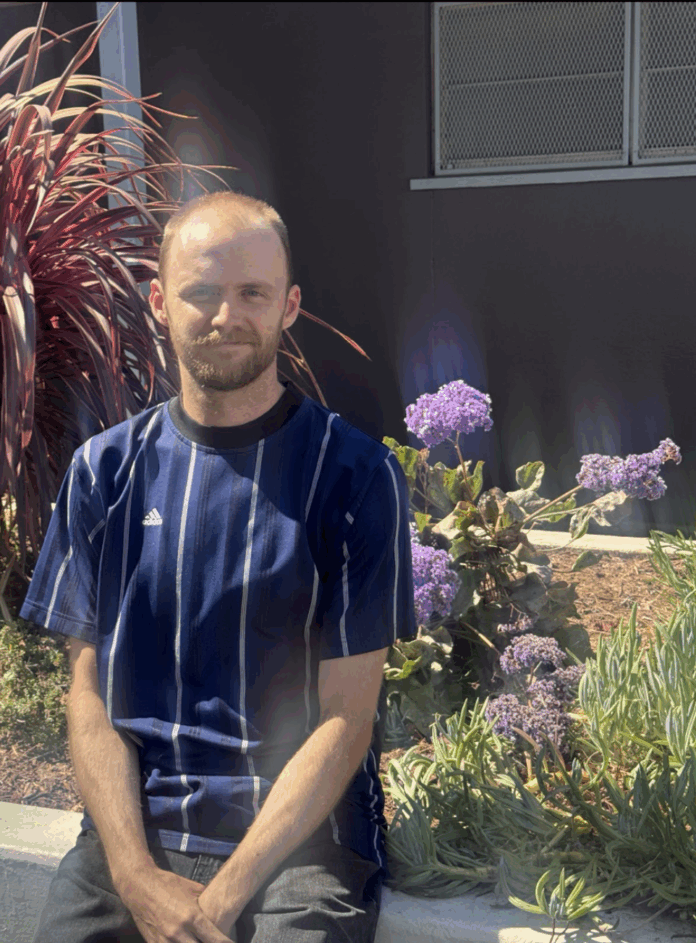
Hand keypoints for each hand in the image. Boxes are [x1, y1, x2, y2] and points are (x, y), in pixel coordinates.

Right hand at [115, 865, 233, 941]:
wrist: (139, 886)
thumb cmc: (168, 884)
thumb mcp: (192, 889)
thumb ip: (206, 902)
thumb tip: (219, 908)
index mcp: (191, 916)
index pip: (214, 939)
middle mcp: (178, 932)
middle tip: (214, 942)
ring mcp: (164, 941)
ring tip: (197, 940)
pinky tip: (183, 941)